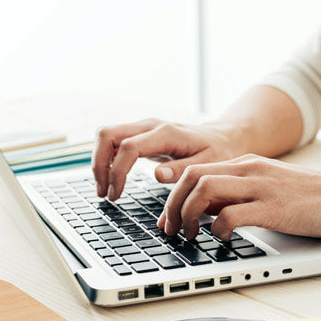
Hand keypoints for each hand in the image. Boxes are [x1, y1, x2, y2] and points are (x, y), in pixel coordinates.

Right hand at [92, 117, 241, 199]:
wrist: (222, 138)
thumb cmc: (217, 153)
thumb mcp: (207, 165)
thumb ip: (182, 170)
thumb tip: (158, 176)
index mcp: (166, 134)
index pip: (128, 147)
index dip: (117, 172)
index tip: (116, 195)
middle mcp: (149, 126)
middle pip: (107, 134)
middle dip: (98, 165)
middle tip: (104, 193)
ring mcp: (142, 127)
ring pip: (105, 135)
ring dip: (98, 162)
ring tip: (105, 190)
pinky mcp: (139, 134)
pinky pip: (112, 141)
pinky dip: (105, 159)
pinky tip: (111, 180)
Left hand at [159, 155, 320, 241]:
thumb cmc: (317, 201)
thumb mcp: (270, 191)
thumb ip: (239, 196)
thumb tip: (207, 211)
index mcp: (248, 164)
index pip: (195, 170)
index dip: (173, 196)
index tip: (168, 220)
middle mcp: (251, 170)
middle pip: (191, 176)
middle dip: (172, 206)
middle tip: (170, 231)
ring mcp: (262, 187)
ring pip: (203, 189)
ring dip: (187, 215)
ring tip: (189, 236)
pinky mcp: (275, 208)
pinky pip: (230, 214)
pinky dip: (216, 229)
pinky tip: (220, 240)